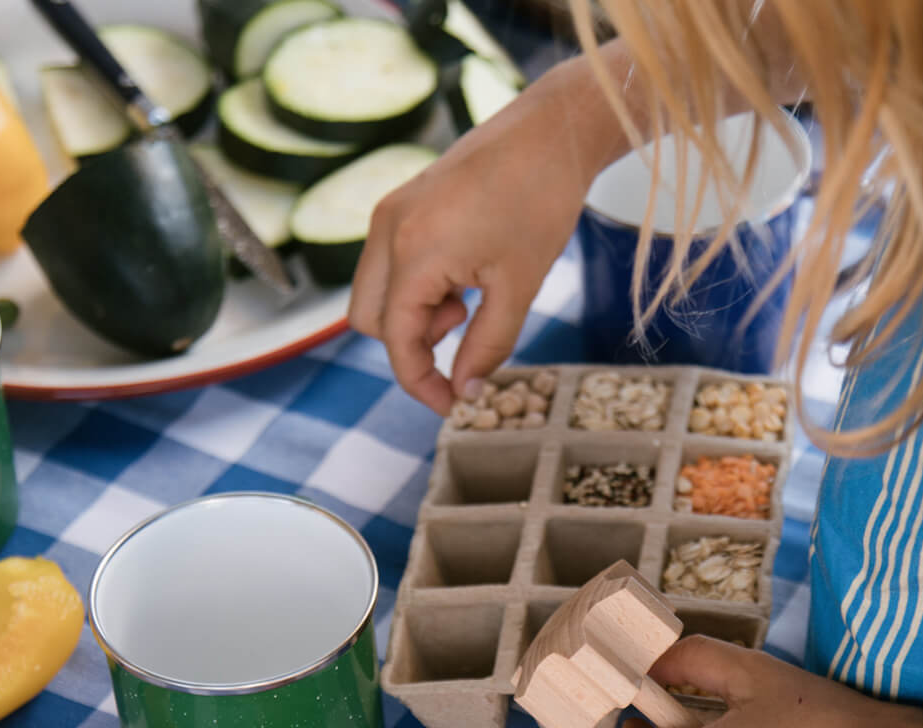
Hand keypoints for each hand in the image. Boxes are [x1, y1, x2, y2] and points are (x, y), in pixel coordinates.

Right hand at [349, 49, 632, 414]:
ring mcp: (390, 212)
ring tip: (466, 300)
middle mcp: (388, 229)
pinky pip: (387, 265)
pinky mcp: (400, 203)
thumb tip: (465, 391)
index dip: (420, 382)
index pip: (396, 340)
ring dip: (411, 315)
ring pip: (373, 293)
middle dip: (410, 344)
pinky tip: (460, 276)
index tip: (451, 403)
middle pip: (368, 321)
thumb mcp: (519, 288)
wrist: (554, 128)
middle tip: (462, 334)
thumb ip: (487, 347)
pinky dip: (414, 287)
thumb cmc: (542, 200)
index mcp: (415, 251)